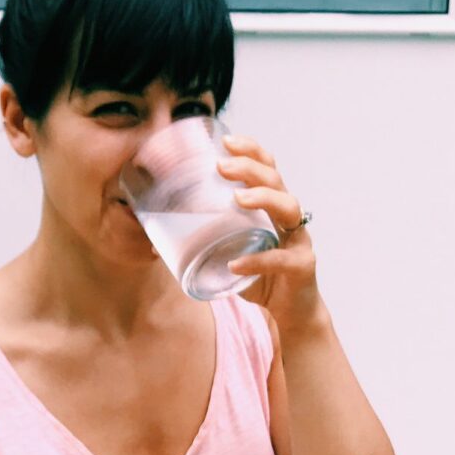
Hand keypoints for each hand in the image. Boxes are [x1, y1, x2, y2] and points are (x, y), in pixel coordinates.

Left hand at [217, 132, 322, 327]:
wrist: (291, 313)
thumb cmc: (259, 278)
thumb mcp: (230, 252)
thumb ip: (204, 242)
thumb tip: (153, 239)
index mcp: (272, 207)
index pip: (268, 167)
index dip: (251, 150)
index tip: (226, 141)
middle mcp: (288, 218)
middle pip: (276, 180)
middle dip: (250, 168)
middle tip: (222, 167)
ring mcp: (299, 240)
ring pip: (288, 207)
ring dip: (263, 198)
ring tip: (237, 198)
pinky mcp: (301, 267)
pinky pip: (279, 259)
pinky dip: (256, 261)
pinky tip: (235, 263)